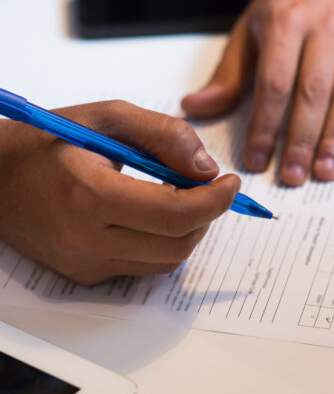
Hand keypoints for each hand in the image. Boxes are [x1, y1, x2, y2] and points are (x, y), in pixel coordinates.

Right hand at [0, 101, 239, 283]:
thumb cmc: (45, 143)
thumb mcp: (105, 118)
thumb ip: (163, 135)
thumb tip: (207, 168)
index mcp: (90, 196)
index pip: (175, 214)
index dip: (214, 200)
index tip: (230, 182)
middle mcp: (87, 240)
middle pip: (177, 244)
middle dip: (206, 215)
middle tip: (209, 187)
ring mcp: (85, 263)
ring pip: (165, 261)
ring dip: (187, 231)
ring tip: (178, 197)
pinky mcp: (85, 275)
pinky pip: (142, 267)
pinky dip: (160, 243)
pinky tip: (149, 215)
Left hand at [182, 0, 333, 185]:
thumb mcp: (250, 27)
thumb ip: (228, 74)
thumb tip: (196, 108)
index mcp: (286, 20)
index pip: (275, 81)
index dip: (264, 124)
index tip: (255, 158)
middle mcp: (325, 27)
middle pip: (314, 92)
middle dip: (302, 139)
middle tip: (292, 176)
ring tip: (324, 172)